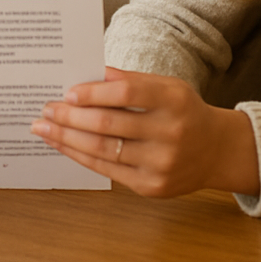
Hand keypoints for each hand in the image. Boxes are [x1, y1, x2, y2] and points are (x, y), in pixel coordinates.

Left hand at [30, 67, 259, 197]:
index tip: (68, 92)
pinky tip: (63, 144)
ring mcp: (161, 164)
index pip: (127, 94)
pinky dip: (80, 156)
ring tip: (44, 128)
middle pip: (109, 124)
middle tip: (45, 109)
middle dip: (70, 117)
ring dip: (67, 138)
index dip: (94, 92)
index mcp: (173, 101)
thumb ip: (130, 80)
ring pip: (103, 150)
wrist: (217, 151)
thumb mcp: (167, 86)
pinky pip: (108, 170)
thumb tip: (89, 74)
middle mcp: (170, 134)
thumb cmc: (183, 111)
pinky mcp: (152, 187)